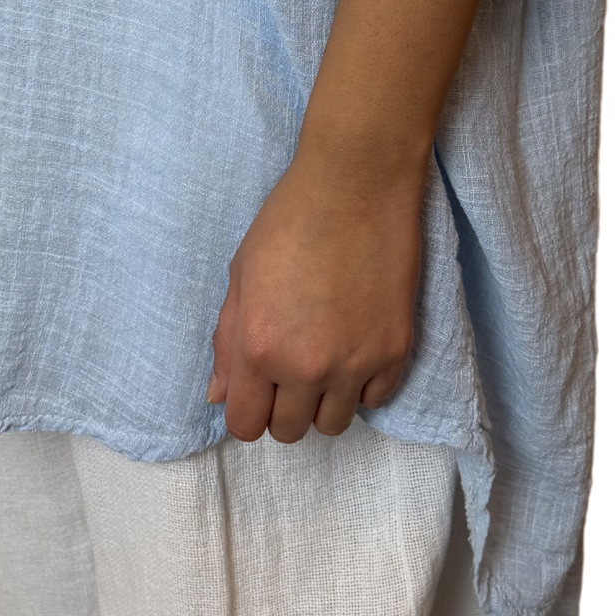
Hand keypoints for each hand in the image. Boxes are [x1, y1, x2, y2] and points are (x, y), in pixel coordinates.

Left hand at [208, 143, 425, 442]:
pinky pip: (375, 400)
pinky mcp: (395, 350)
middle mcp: (305, 366)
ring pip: (334, 424)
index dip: (248, 410)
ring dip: (323, 401)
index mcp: (257, 347)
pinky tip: (355, 348)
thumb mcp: (241, 276)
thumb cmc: (289, 220)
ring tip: (324, 361)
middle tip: (290, 370)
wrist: (357, 184)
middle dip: (283, 407)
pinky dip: (362, 385)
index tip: (257, 391)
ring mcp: (355, 362)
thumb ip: (227, 342)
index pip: (245, 424)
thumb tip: (219, 395)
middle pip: (289, 431)